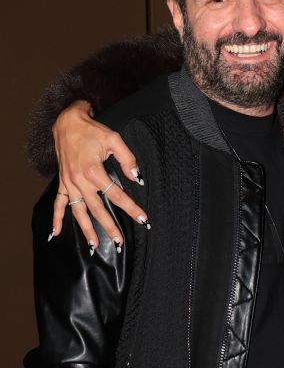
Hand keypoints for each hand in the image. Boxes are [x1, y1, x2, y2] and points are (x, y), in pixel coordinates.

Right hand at [50, 101, 148, 247]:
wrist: (67, 122)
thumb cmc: (91, 130)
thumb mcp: (113, 139)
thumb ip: (127, 158)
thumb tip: (136, 177)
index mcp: (93, 171)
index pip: (116, 195)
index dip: (131, 207)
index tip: (143, 218)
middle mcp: (79, 181)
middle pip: (97, 209)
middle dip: (109, 226)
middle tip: (119, 241)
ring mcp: (69, 184)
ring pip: (79, 211)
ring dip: (86, 229)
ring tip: (94, 245)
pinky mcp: (62, 182)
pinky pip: (58, 203)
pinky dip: (56, 218)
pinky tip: (56, 233)